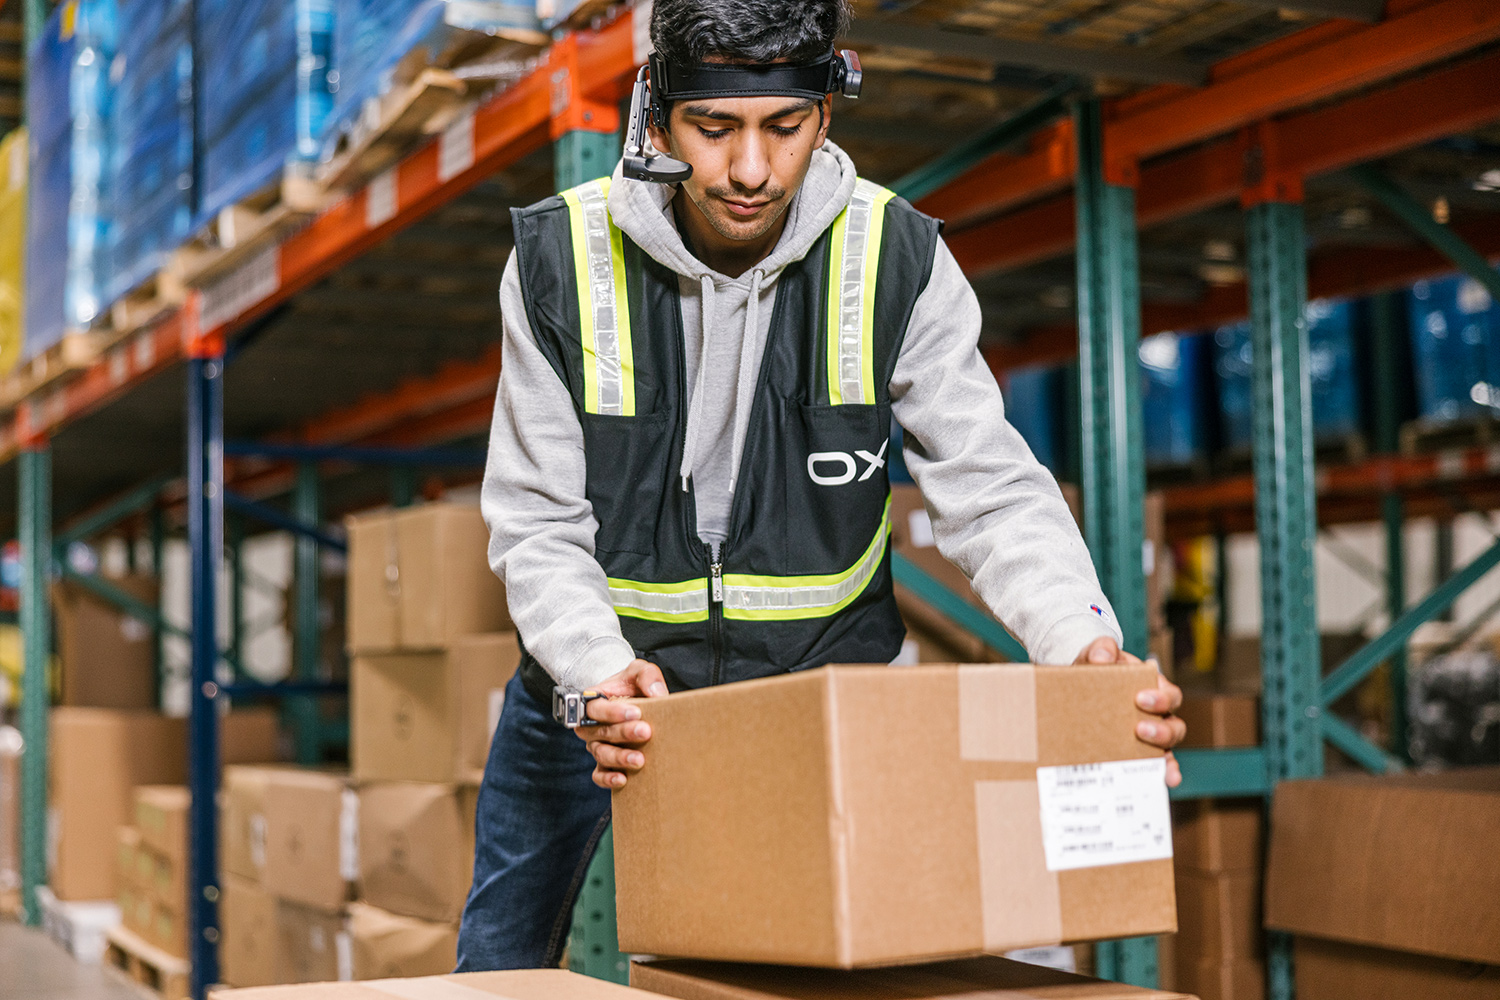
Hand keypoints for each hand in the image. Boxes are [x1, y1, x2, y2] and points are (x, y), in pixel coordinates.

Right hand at [574, 659, 668, 789]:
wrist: (631, 701)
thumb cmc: (630, 685)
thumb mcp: (638, 671)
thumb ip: (646, 675)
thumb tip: (657, 693)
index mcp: (593, 701)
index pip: (595, 708)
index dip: (612, 712)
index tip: (636, 712)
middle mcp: (591, 725)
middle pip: (600, 732)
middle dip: (623, 733)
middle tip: (645, 732)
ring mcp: (597, 745)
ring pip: (601, 754)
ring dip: (619, 758)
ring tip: (639, 760)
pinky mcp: (604, 763)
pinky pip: (599, 775)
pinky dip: (608, 779)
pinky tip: (623, 779)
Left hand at [1073, 637, 1185, 787]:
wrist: (1078, 686)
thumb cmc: (1094, 670)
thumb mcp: (1094, 656)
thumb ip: (1100, 650)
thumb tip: (1103, 656)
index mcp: (1152, 688)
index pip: (1169, 694)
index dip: (1161, 697)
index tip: (1141, 698)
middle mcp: (1156, 714)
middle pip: (1174, 725)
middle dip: (1161, 729)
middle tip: (1140, 729)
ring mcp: (1149, 735)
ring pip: (1169, 747)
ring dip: (1164, 754)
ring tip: (1156, 761)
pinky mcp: (1138, 751)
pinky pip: (1156, 764)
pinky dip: (1164, 772)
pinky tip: (1164, 779)